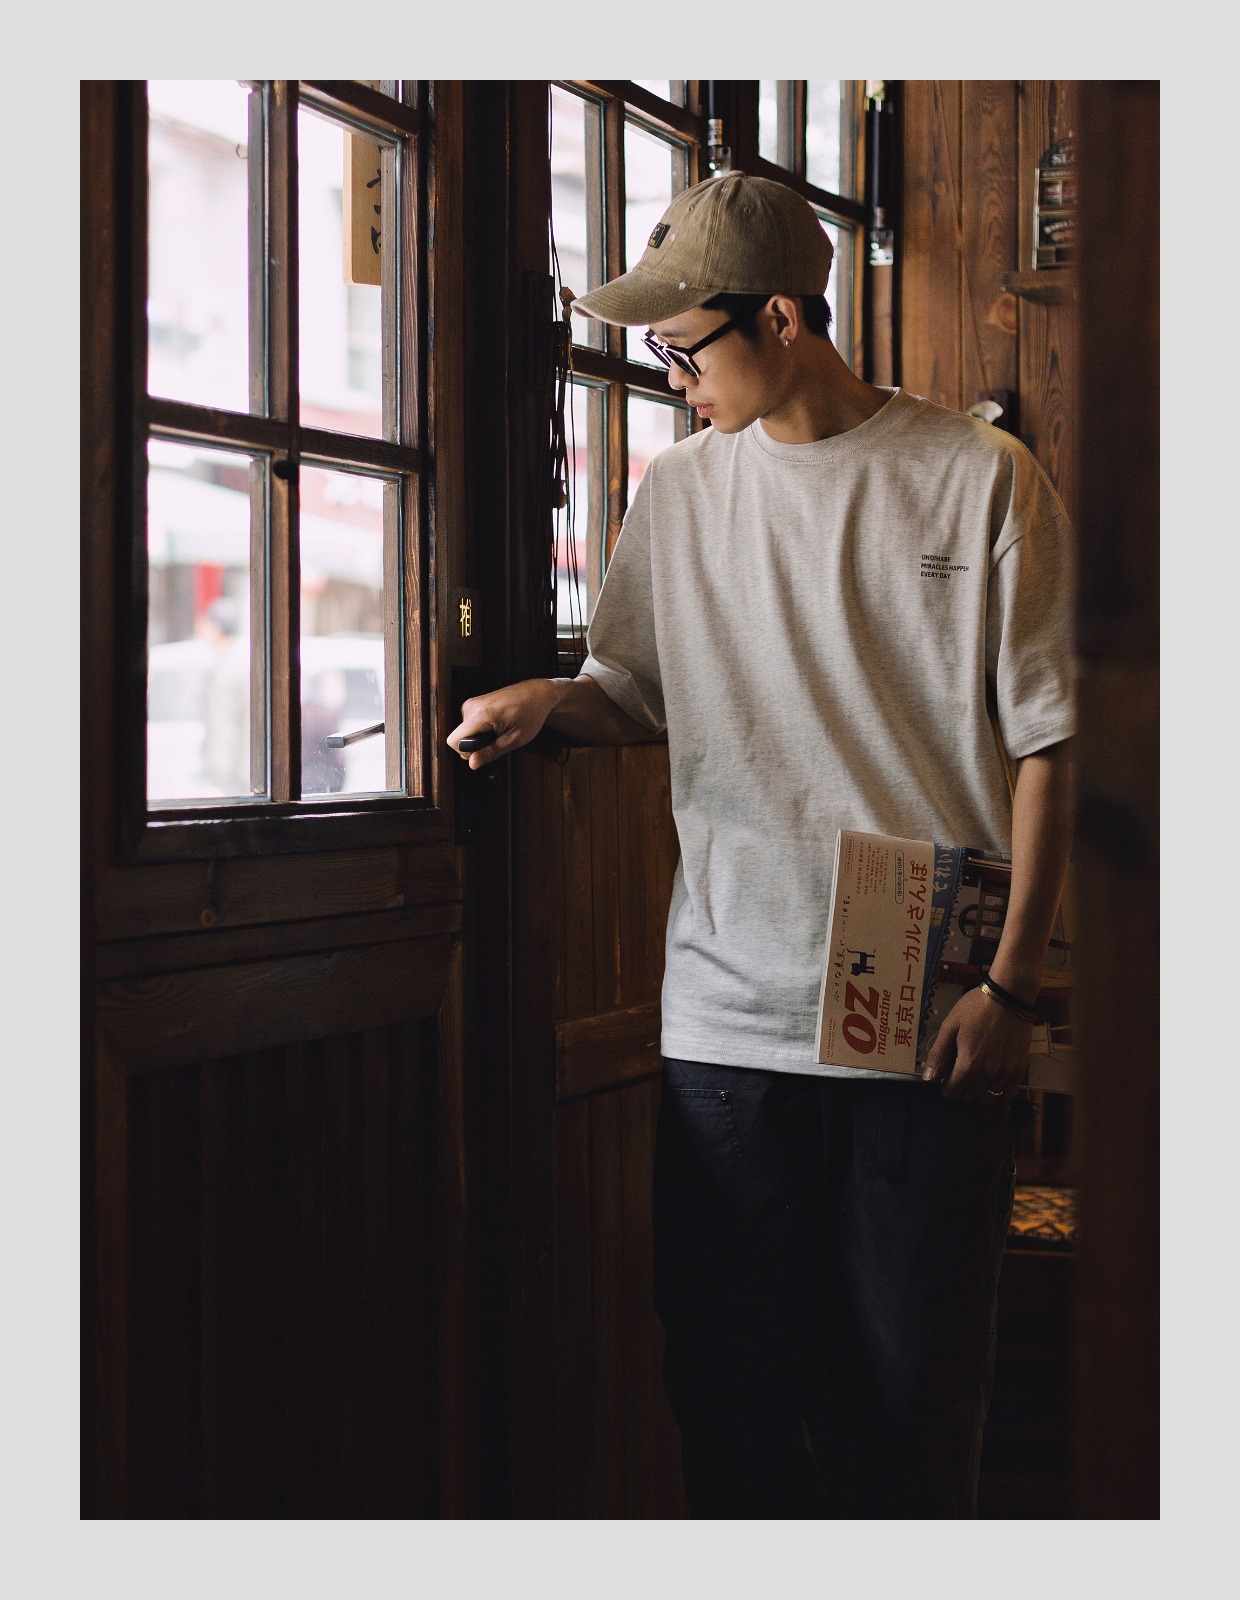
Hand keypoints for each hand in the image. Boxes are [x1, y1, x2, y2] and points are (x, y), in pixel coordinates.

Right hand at [446, 679, 561, 769]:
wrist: (536, 694)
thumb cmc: (530, 714)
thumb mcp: (514, 739)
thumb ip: (490, 752)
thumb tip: (472, 764)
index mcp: (481, 714)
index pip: (453, 741)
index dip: (466, 752)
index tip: (485, 749)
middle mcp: (472, 706)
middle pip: (458, 738)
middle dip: (475, 746)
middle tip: (498, 739)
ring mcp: (472, 703)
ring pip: (463, 732)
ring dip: (479, 737)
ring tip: (499, 730)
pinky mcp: (473, 703)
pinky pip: (468, 725)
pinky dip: (480, 730)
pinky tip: (496, 725)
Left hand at [922, 985, 1031, 1101]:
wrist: (1008, 996)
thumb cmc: (975, 1008)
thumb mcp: (950, 1026)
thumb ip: (939, 1054)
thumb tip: (928, 1079)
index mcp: (968, 1064)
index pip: (953, 1092)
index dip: (946, 1086)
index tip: (946, 1076)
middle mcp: (988, 1074)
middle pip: (969, 1095)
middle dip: (961, 1087)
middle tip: (960, 1070)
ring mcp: (1005, 1073)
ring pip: (987, 1097)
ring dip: (979, 1089)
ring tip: (977, 1072)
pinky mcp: (1019, 1069)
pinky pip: (1007, 1094)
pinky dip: (997, 1092)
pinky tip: (992, 1080)